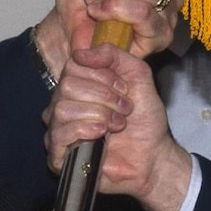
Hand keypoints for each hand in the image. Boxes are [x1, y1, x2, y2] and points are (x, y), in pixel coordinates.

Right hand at [44, 43, 192, 210]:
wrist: (153, 156)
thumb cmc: (144, 120)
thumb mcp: (138, 75)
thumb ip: (114, 55)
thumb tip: (81, 53)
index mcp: (78, 85)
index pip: (72, 65)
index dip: (101, 75)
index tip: (123, 88)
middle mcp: (63, 105)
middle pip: (67, 86)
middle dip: (104, 96)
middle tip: (124, 109)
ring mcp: (58, 131)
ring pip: (62, 109)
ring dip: (99, 114)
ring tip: (118, 125)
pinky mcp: (58, 157)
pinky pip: (59, 134)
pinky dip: (84, 131)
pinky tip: (102, 135)